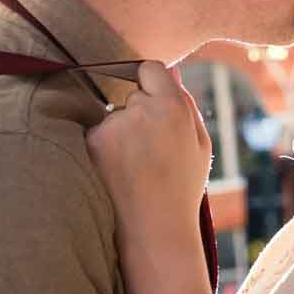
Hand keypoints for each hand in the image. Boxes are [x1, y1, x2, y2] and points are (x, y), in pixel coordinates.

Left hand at [85, 61, 212, 239]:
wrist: (154, 225)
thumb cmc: (182, 186)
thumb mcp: (200, 145)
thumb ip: (187, 105)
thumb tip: (173, 71)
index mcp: (173, 106)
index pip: (150, 68)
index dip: (151, 83)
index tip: (152, 102)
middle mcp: (142, 109)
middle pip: (132, 94)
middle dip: (138, 113)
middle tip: (149, 149)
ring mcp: (115, 124)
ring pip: (114, 115)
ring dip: (121, 132)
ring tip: (135, 165)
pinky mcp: (94, 140)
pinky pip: (98, 132)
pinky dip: (105, 147)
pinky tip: (119, 170)